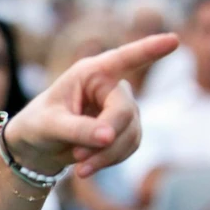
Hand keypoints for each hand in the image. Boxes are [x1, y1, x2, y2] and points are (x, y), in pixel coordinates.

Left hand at [5, 34, 178, 177]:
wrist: (38, 146)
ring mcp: (122, 107)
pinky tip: (86, 168)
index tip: (172, 41)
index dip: (149, 50)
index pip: (122, 59)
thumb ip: (77, 129)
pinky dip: (109, 160)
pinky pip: (129, 147)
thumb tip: (108, 136)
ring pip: (130, 134)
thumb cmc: (37, 126)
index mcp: (90, 73)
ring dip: (105, 154)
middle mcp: (110, 86)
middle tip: (78, 157)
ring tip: (79, 166)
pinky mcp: (126, 128)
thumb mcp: (49, 126)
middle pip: (124, 112)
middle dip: (104, 138)